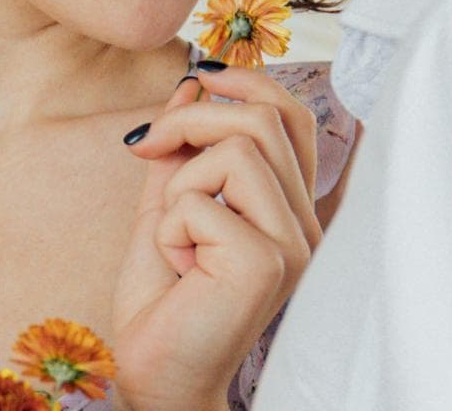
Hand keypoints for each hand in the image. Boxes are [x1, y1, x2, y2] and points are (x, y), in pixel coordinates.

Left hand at [110, 65, 323, 410]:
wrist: (154, 371)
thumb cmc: (164, 299)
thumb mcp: (168, 204)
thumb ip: (184, 148)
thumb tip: (193, 82)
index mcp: (291, 206)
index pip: (292, 115)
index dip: (245, 82)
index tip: (194, 85)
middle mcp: (304, 223)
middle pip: (263, 118)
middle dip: (191, 120)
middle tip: (147, 149)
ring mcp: (293, 245)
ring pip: (238, 151)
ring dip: (181, 183)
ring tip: (175, 233)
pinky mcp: (266, 265)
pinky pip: (205, 202)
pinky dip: (171, 226)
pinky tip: (179, 268)